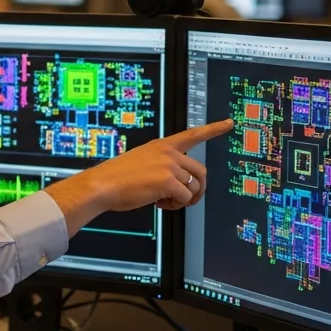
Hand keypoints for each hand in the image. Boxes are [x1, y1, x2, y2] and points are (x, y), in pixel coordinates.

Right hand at [44, 120, 232, 234]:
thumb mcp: (141, 162)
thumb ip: (162, 166)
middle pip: (200, 172)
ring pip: (192, 188)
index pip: (193, 134)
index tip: (229, 123)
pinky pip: (184, 199)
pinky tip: (158, 203)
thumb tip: (178, 185)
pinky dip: (174, 206)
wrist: (102, 185)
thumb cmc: (116, 178)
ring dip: (183, 200)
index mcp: (162, 145)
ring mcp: (169, 166)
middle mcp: (168, 153)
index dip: (213, 129)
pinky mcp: (168, 182)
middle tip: (188, 200)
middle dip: (198, 189)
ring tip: (164, 201)